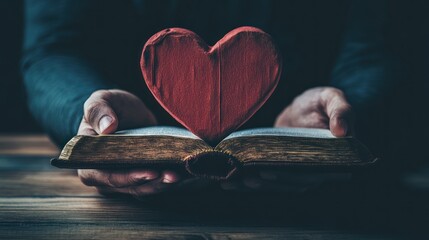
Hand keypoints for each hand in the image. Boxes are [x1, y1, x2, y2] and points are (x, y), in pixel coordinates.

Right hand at [77, 89, 200, 197]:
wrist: (127, 112)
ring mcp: (124, 179)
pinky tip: (184, 173)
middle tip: (171, 175)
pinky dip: (168, 180)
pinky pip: (154, 184)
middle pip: (128, 186)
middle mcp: (104, 175)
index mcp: (87, 159)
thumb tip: (107, 126)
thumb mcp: (101, 100)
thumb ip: (98, 110)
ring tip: (179, 175)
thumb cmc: (110, 107)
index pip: (103, 175)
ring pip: (143, 188)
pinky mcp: (142, 177)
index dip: (125, 177)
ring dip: (162, 184)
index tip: (147, 172)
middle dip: (151, 182)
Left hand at [221, 87, 353, 191]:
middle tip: (250, 176)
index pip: (314, 173)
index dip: (293, 176)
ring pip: (278, 185)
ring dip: (257, 186)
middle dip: (270, 182)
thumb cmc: (320, 103)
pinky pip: (268, 181)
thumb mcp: (333, 99)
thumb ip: (342, 111)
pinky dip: (250, 184)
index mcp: (334, 158)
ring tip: (237, 181)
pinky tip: (231, 183)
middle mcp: (316, 171)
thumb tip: (343, 131)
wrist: (302, 109)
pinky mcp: (282, 171)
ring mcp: (297, 173)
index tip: (270, 173)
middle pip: (293, 182)